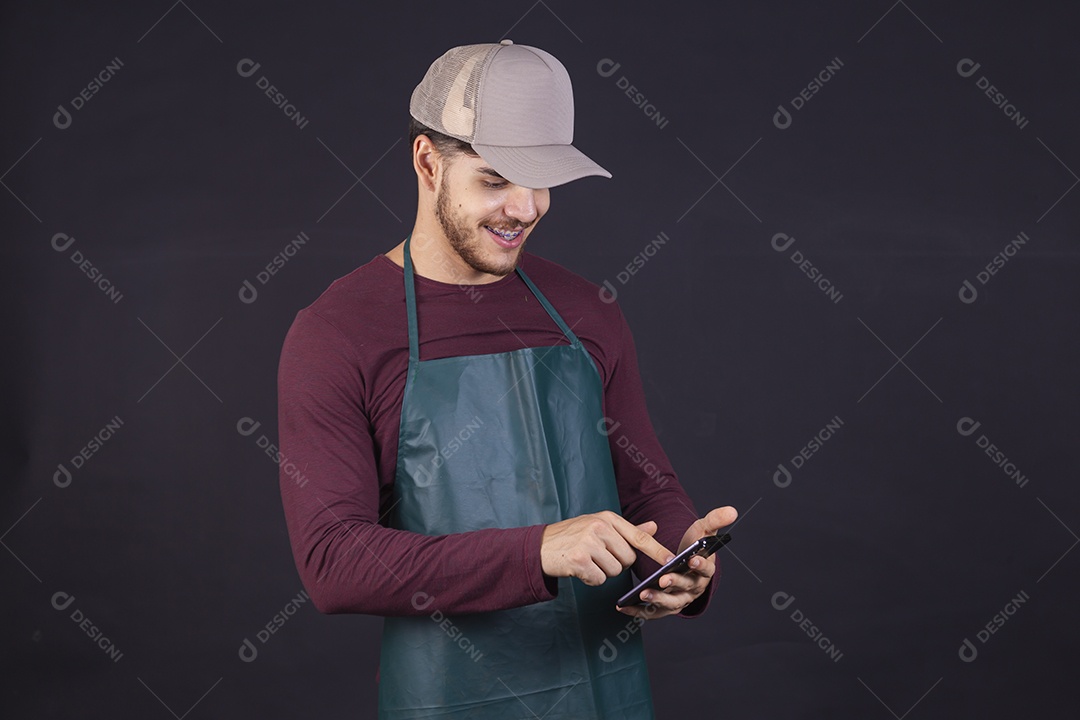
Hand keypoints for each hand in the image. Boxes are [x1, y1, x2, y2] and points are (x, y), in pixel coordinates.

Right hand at [540, 511, 673, 586]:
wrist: (539, 547)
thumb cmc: (572, 536)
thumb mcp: (600, 526)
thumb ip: (627, 531)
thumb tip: (653, 527)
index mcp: (607, 518)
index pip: (638, 537)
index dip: (657, 550)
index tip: (671, 561)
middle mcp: (599, 527)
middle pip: (627, 559)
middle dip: (616, 564)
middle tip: (597, 556)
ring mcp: (588, 542)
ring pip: (614, 571)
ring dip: (602, 572)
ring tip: (587, 560)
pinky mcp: (578, 559)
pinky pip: (599, 579)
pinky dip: (591, 579)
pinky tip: (579, 569)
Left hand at [618, 505, 736, 619]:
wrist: (685, 565)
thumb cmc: (694, 548)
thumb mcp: (703, 531)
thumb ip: (715, 521)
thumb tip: (732, 511)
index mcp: (705, 570)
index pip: (706, 570)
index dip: (700, 566)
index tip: (692, 559)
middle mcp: (694, 588)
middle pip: (686, 587)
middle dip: (675, 583)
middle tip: (664, 579)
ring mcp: (680, 599)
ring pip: (671, 603)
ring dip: (658, 598)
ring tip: (643, 593)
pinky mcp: (665, 608)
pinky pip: (653, 612)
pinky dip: (639, 611)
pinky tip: (624, 606)